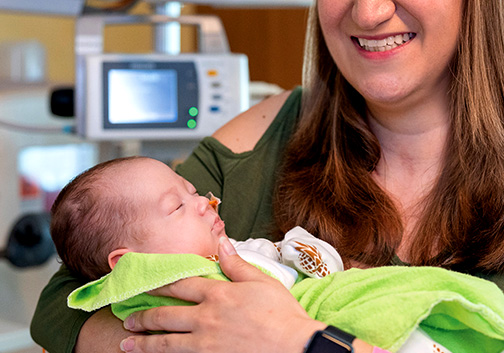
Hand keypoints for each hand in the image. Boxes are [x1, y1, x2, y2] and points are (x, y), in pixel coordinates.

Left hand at [120, 237, 323, 352]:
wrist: (294, 346)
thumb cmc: (281, 313)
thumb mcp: (261, 281)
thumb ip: (236, 264)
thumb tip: (222, 243)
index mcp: (218, 293)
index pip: (180, 285)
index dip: (159, 284)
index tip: (144, 284)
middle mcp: (206, 317)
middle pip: (166, 315)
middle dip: (144, 316)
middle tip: (129, 318)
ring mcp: (205, 343)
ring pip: (166, 341)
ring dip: (144, 342)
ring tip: (127, 342)